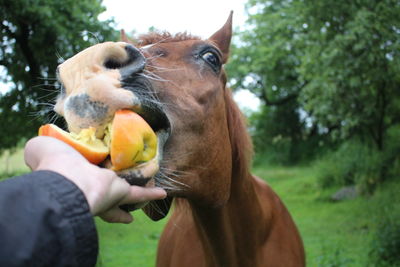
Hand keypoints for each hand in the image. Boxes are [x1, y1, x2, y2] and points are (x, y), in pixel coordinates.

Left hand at [24, 136, 165, 222]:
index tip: (91, 180)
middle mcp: (90, 191)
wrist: (66, 181)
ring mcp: (105, 193)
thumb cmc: (52, 165)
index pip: (84, 180)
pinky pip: (138, 193)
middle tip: (124, 214)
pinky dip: (150, 194)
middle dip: (114, 207)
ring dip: (135, 195)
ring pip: (123, 194)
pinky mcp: (119, 192)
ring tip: (148, 195)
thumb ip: (44, 146)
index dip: (88, 181)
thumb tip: (42, 146)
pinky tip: (163, 194)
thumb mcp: (43, 148)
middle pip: (105, 198)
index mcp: (74, 178)